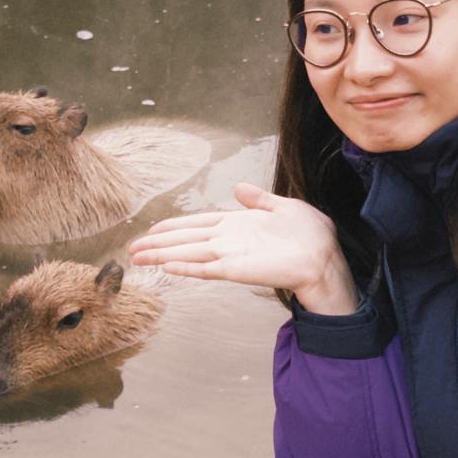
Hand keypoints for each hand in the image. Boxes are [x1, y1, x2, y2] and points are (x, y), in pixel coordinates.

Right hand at [127, 182, 360, 313]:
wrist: (324, 255)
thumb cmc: (309, 234)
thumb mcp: (283, 206)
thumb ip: (258, 199)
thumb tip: (238, 188)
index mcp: (237, 224)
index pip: (197, 224)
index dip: (174, 226)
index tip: (152, 229)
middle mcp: (228, 240)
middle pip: (185, 240)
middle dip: (158, 243)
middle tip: (132, 249)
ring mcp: (230, 255)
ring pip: (188, 254)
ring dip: (163, 255)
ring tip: (138, 258)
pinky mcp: (237, 269)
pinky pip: (206, 268)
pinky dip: (187, 268)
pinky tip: (168, 267)